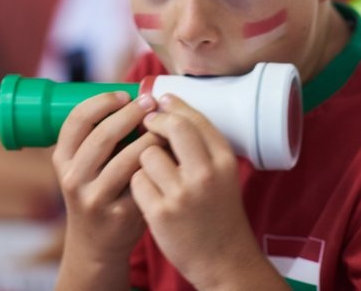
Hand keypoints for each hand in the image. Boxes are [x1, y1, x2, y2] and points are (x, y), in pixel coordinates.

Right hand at [52, 92, 161, 267]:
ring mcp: (95, 198)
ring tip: (165, 128)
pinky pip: (143, 180)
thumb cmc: (100, 192)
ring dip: (150, 137)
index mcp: (62, 159)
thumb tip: (134, 96)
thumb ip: (100, 138)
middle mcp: (73, 178)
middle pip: (102, 135)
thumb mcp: (86, 166)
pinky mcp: (119, 214)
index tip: (124, 94)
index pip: (77, 119)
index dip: (102, 101)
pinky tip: (170, 153)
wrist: (97, 245)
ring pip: (126, 158)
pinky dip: (158, 162)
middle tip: (151, 103)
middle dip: (131, 113)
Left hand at [131, 94, 268, 289]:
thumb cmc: (218, 212)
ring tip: (153, 173)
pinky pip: (137, 180)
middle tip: (147, 123)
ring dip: (144, 159)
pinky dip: (138, 184)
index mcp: (223, 161)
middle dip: (154, 121)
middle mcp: (205, 174)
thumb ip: (202, 145)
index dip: (173, 105)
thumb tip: (169, 107)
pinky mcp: (161, 213)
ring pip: (147, 153)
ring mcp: (182, 195)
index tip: (161, 100)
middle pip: (172, 127)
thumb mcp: (223, 174)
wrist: (223, 260)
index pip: (195, 119)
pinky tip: (149, 194)